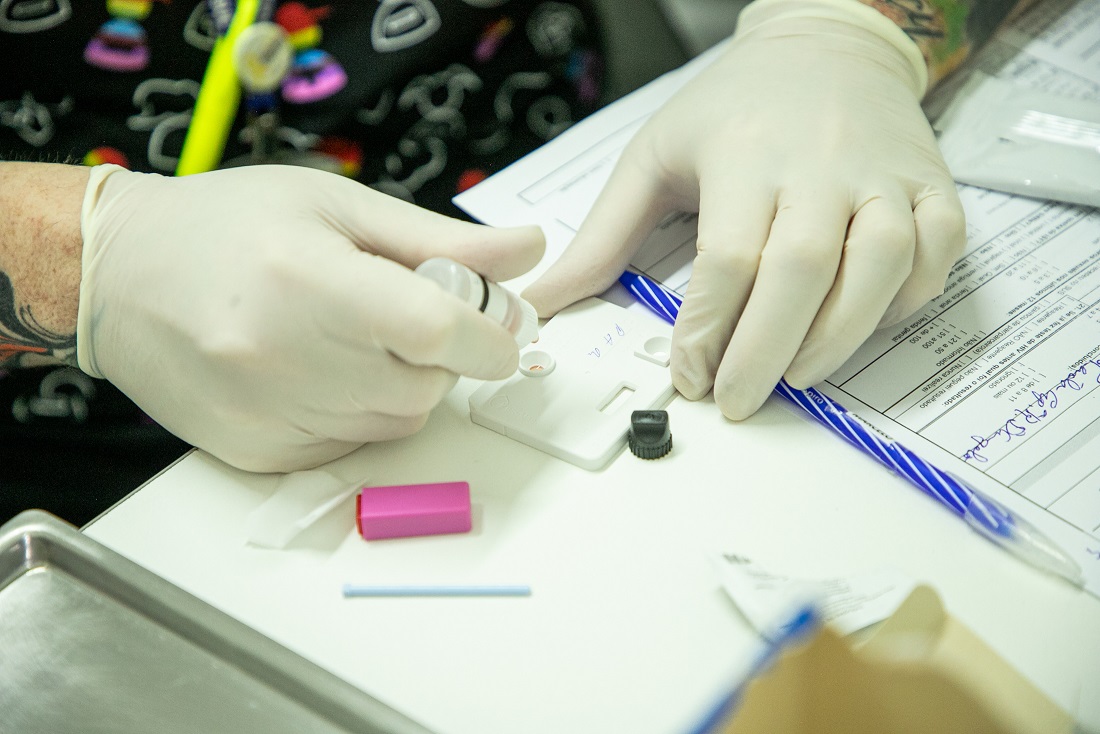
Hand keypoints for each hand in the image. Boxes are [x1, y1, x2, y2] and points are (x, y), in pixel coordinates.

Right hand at [79, 164, 543, 470]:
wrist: (116, 275)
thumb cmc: (227, 226)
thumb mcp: (335, 205)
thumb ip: (438, 240)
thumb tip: (526, 251)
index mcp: (308, 279)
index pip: (436, 330)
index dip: (488, 334)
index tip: (500, 326)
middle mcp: (282, 356)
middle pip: (425, 385)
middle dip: (442, 356)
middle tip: (407, 317)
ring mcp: (266, 414)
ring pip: (395, 422)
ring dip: (401, 385)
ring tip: (350, 338)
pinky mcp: (256, 453)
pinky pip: (351, 447)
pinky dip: (359, 414)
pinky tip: (319, 372)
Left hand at [522, 0, 964, 419]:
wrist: (826, 44)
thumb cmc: (733, 107)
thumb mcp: (652, 157)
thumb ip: (602, 236)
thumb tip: (545, 300)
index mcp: (745, 155)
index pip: (729, 257)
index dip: (708, 330)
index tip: (689, 376)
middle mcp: (821, 165)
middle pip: (804, 269)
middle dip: (767, 351)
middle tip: (739, 401)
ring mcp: (884, 175)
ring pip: (882, 265)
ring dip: (840, 336)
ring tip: (797, 377)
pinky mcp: (930, 185)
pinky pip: (937, 252)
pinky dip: (906, 300)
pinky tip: (862, 325)